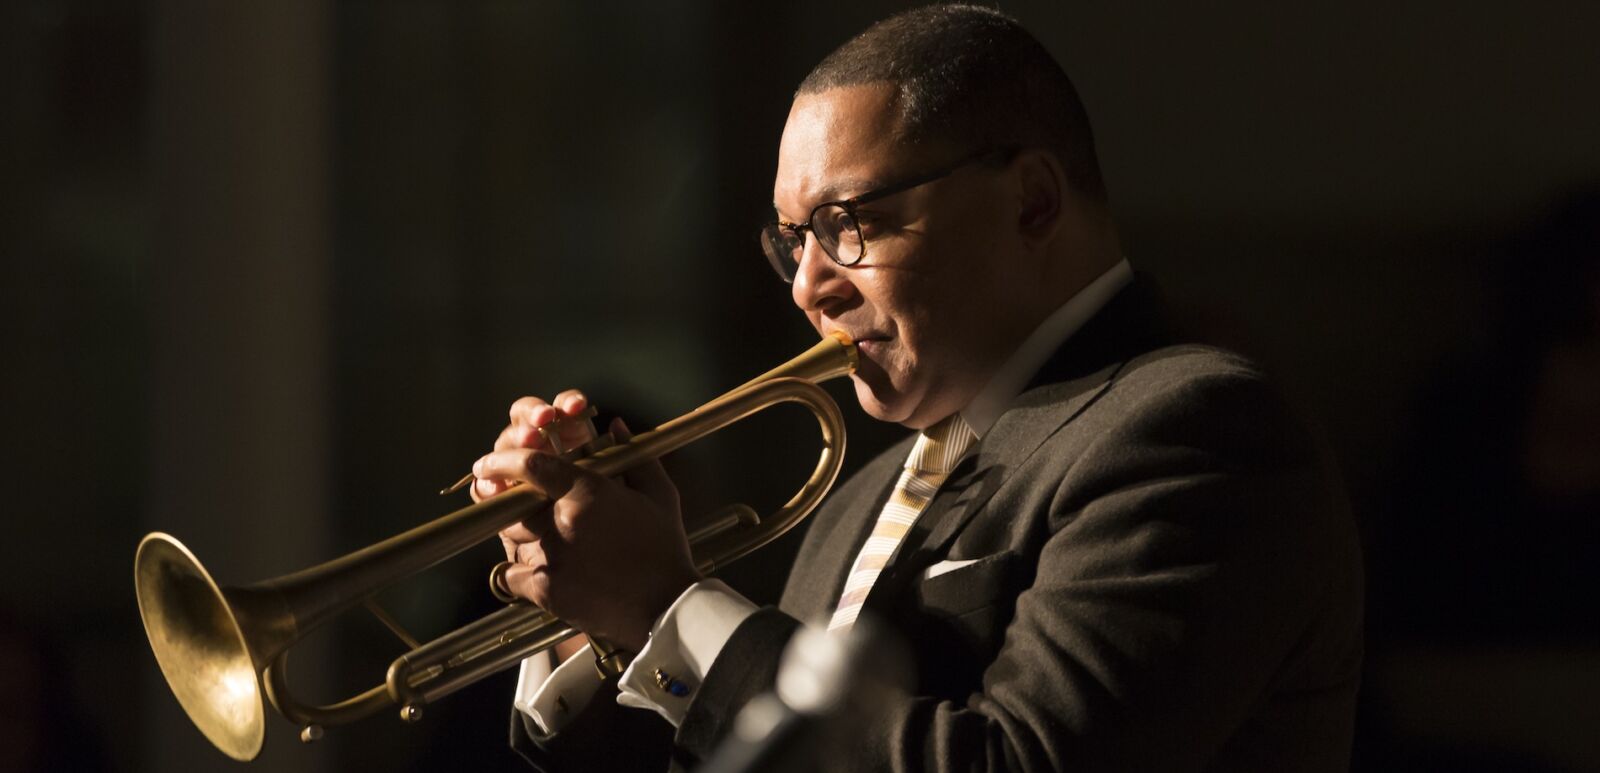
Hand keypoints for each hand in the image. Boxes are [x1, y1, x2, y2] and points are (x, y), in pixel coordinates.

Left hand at [476, 394, 699, 651]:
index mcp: (588, 494)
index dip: (504, 460)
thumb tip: (616, 424)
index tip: (488, 463)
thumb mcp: (659, 495)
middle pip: (513, 502)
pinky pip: (510, 574)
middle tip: (509, 500)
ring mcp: (551, 557)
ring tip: (535, 536)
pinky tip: (537, 570)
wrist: (665, 607)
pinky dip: (517, 571)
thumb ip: (635, 455)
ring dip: (517, 533)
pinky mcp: (545, 591)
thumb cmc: (664, 548)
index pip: (532, 466)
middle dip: (508, 500)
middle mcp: (563, 522)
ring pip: (511, 536)